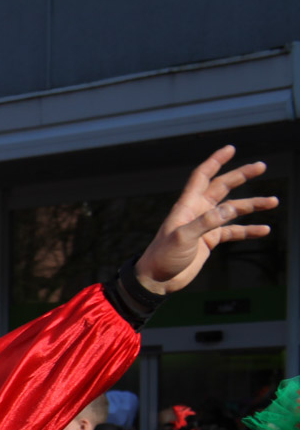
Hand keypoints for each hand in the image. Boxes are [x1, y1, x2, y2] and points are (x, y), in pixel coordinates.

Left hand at [135, 148, 278, 294]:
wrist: (156, 280)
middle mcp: (197, 212)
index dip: (215, 161)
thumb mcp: (183, 238)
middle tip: (261, 166)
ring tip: (273, 201)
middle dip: (241, 176)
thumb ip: (206, 222)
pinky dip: (248, 230)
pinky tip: (264, 230)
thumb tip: (231, 208)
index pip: (202, 177)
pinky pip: (233, 231)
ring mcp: (204, 225)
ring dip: (252, 205)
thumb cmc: (163, 257)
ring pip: (232, 210)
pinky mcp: (209, 240)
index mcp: (186, 206)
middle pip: (222, 187)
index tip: (231, 148)